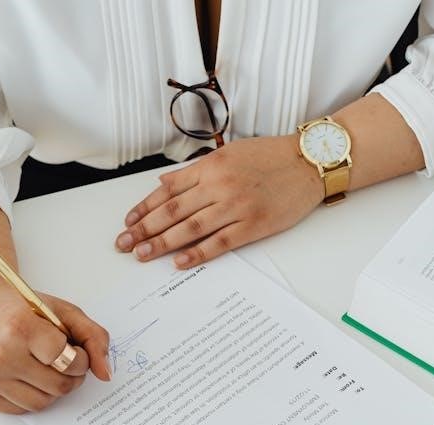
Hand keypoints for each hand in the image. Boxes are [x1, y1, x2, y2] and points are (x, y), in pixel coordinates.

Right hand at [0, 285, 110, 413]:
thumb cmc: (24, 307)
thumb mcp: (64, 312)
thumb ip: (93, 338)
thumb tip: (106, 374)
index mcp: (21, 327)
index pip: (68, 360)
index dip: (81, 360)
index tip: (76, 351)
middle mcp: (0, 353)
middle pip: (58, 386)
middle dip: (71, 377)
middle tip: (66, 362)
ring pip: (40, 403)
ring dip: (53, 390)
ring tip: (48, 369)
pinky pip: (18, 409)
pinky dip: (31, 397)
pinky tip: (28, 376)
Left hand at [114, 135, 323, 268]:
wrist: (309, 162)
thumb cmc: (270, 156)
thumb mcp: (229, 153)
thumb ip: (195, 170)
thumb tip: (165, 184)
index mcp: (211, 166)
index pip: (168, 190)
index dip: (145, 208)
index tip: (128, 222)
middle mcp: (219, 185)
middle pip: (173, 211)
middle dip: (144, 229)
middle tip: (124, 244)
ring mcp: (236, 206)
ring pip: (191, 228)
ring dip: (163, 243)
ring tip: (142, 255)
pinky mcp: (254, 225)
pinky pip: (220, 242)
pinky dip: (198, 253)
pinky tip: (179, 262)